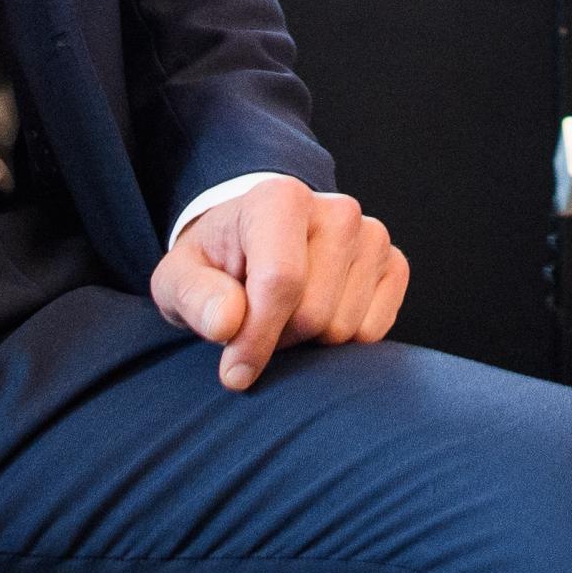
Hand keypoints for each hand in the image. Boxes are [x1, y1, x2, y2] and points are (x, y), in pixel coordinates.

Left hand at [150, 178, 408, 390]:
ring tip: (285, 317)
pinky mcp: (394, 263)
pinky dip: (342, 341)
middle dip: (279, 338)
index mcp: (280, 198)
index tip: (232, 373)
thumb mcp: (178, 281)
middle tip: (256, 324)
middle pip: (314, 314)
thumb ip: (193, 298)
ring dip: (308, 341)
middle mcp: (337, 210)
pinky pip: (374, 331)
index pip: (280, 282)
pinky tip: (318, 315)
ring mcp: (372, 235)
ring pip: (345, 329)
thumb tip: (227, 322)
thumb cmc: (213, 268)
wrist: (252, 246)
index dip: (255, 339)